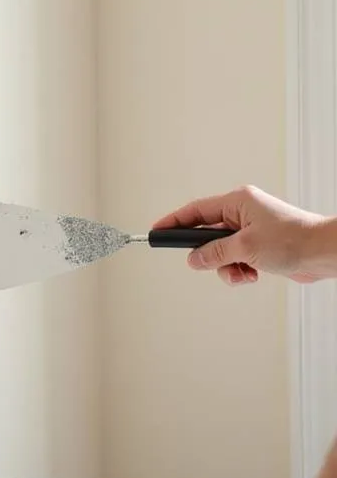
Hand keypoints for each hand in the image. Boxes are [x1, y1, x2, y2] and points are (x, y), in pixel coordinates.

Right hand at [152, 184, 333, 285]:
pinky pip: (235, 259)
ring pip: (221, 252)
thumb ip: (215, 253)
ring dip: (226, 267)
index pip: (196, 211)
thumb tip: (193, 259)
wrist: (323, 253)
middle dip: (209, 254)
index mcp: (237, 202)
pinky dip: (239, 271)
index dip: (174, 221)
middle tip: (205, 264)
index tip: (157, 230)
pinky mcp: (259, 246)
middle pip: (207, 235)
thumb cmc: (293, 240)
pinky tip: (251, 275)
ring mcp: (251, 230)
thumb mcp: (245, 247)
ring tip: (241, 273)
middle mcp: (242, 213)